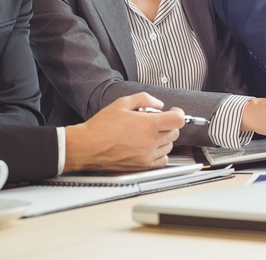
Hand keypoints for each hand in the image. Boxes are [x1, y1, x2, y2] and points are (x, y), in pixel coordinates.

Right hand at [63, 93, 184, 172]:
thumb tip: (158, 104)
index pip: (179, 120)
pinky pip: (162, 161)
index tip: (173, 112)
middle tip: (156, 122)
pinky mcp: (142, 166)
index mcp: (148, 125)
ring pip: (169, 146)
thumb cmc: (101, 127)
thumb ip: (144, 99)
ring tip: (149, 134)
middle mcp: (151, 141)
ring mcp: (147, 155)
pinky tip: (150, 147)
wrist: (87, 147)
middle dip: (168, 125)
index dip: (178, 113)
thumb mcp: (122, 103)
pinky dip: (160, 153)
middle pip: (175, 133)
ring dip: (164, 139)